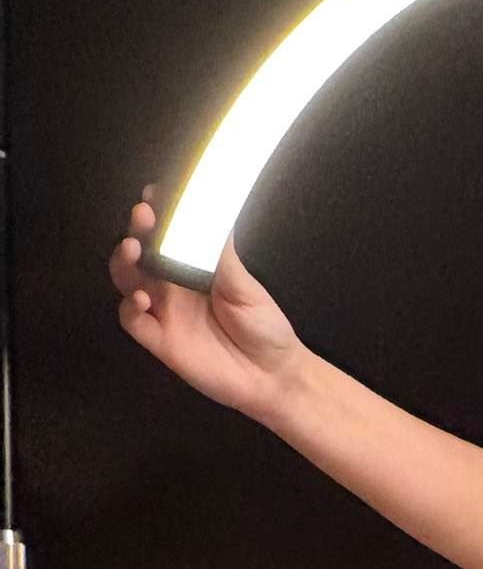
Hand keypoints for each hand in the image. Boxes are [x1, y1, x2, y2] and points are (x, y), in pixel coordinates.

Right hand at [109, 182, 307, 420]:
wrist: (272, 376)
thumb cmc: (264, 327)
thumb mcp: (245, 286)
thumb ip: (222, 255)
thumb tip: (212, 210)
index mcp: (194, 267)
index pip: (168, 234)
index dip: (159, 213)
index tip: (156, 192)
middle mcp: (173, 285)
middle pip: (142, 251)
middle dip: (138, 231)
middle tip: (144, 214)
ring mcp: (164, 311)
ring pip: (127, 279)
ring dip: (124, 261)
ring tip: (133, 248)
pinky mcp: (159, 340)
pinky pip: (132, 320)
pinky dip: (129, 306)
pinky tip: (141, 297)